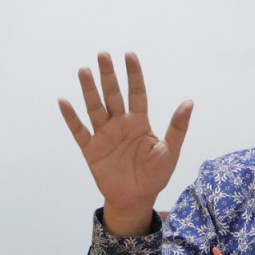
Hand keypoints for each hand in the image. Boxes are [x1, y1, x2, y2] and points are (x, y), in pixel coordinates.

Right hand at [59, 52, 193, 235]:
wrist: (137, 199)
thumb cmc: (155, 176)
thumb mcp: (170, 151)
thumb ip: (177, 127)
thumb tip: (189, 102)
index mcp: (139, 122)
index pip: (136, 92)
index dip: (133, 74)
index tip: (129, 55)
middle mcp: (120, 124)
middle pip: (113, 95)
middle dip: (108, 75)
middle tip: (102, 54)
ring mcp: (104, 135)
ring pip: (95, 108)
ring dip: (89, 90)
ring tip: (84, 70)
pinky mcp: (92, 150)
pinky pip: (79, 131)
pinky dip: (72, 117)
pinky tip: (64, 101)